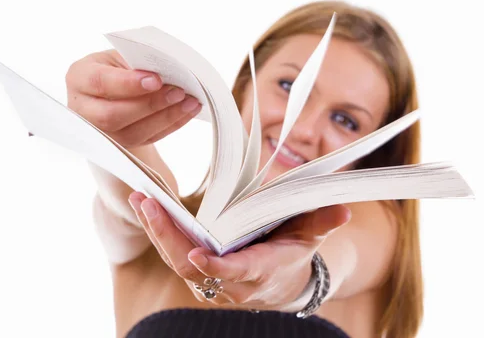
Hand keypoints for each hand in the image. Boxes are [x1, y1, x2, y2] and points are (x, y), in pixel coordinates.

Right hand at [66, 50, 200, 147]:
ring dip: (166, 117)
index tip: (156, 79)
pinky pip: (147, 139)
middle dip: (150, 104)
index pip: (100, 83)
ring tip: (190, 102)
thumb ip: (138, 61)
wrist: (118, 90)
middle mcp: (83, 109)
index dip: (128, 84)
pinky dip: (171, 125)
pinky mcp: (121, 145)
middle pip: (112, 115)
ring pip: (132, 133)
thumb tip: (170, 70)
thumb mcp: (122, 55)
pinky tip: (187, 111)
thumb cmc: (120, 67)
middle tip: (179, 92)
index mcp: (80, 77)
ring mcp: (101, 132)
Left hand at [127, 191, 351, 309]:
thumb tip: (343, 210)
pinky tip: (146, 206)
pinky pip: (173, 255)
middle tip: (150, 206)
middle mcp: (231, 283)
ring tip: (140, 198)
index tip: (197, 254)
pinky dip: (158, 232)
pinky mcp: (197, 273)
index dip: (218, 266)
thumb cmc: (294, 254)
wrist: (280, 284)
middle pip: (193, 268)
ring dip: (157, 231)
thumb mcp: (310, 237)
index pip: (238, 272)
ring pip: (176, 262)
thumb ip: (321, 222)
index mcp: (260, 272)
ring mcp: (211, 281)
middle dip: (169, 238)